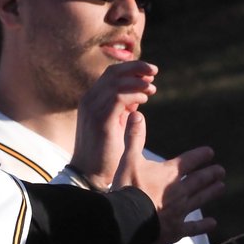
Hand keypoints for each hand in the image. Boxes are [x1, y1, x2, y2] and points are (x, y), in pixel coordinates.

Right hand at [70, 61, 157, 189]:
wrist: (90, 175)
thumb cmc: (104, 152)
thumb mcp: (115, 124)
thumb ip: (124, 108)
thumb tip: (139, 95)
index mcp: (92, 100)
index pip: (111, 74)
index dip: (131, 69)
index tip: (150, 73)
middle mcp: (89, 101)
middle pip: (113, 73)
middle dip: (136, 68)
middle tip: (154, 72)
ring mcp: (92, 110)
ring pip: (116, 83)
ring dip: (137, 83)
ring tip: (152, 89)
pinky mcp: (100, 121)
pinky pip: (117, 98)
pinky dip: (133, 95)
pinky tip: (144, 100)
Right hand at [112, 110, 224, 243]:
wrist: (128, 218)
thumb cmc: (128, 188)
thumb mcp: (128, 159)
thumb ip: (134, 138)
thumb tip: (136, 114)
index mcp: (168, 174)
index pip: (189, 161)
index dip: (200, 156)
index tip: (210, 152)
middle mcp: (179, 191)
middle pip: (199, 180)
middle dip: (210, 174)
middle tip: (220, 171)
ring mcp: (179, 211)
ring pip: (200, 200)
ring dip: (211, 193)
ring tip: (221, 187)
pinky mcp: (176, 229)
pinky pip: (193, 227)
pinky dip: (203, 226)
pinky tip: (212, 224)